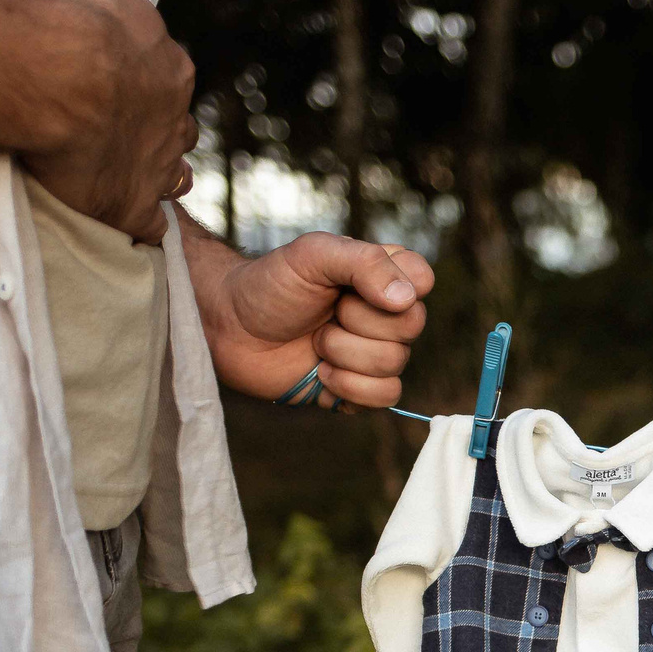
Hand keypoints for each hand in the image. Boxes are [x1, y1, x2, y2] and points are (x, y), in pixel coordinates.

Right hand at [25, 0, 196, 240]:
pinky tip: (126, 224)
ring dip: (152, 175)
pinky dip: (141, 225)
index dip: (141, 81)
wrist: (58, 71)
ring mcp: (157, 167)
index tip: (114, 83)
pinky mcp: (133, 206)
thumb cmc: (74, 15)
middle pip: (175, 127)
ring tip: (123, 175)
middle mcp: (175, 119)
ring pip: (172, 176)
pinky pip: (150, 226)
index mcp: (171, 68)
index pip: (167, 76)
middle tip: (116, 130)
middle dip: (154, 130)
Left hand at [199, 230, 435, 408]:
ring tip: (315, 343)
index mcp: (381, 275)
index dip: (394, 287)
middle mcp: (385, 314)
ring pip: (395, 364)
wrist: (230, 329)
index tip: (351, 286)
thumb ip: (364, 263)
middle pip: (410, 327)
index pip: (422, 280)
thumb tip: (406, 298)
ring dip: (344, 354)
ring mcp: (374, 353)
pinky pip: (385, 396)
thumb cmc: (269, 284)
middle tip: (324, 314)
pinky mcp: (360, 389)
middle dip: (357, 323)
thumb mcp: (313, 254)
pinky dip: (350, 387)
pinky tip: (322, 374)